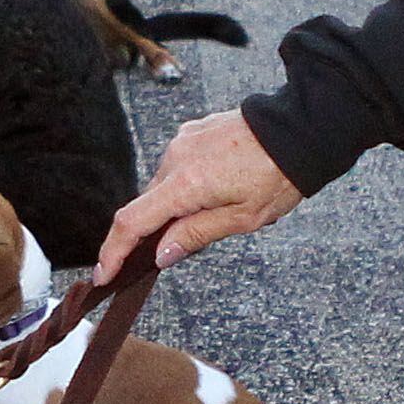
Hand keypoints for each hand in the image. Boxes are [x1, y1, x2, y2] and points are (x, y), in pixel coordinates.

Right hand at [99, 107, 301, 284]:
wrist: (299, 130)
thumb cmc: (278, 176)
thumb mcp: (242, 218)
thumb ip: (196, 235)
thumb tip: (161, 254)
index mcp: (185, 183)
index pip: (132, 222)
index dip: (114, 251)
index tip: (104, 273)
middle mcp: (175, 158)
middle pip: (149, 205)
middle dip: (160, 229)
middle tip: (190, 243)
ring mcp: (182, 141)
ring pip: (164, 186)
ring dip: (179, 204)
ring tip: (223, 205)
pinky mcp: (191, 132)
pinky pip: (178, 166)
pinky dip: (188, 183)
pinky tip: (220, 185)